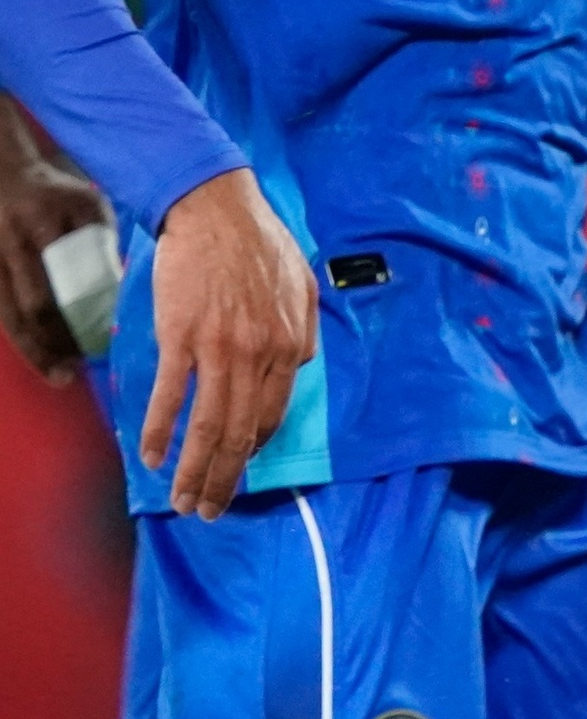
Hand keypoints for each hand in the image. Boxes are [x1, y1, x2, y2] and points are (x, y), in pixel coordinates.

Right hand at [0, 98, 110, 378]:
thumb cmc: (58, 195)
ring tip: (58, 374)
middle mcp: (12, 241)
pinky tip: (40, 356)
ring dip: (34, 347)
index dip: (78, 317)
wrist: (3, 173)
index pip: (63, 279)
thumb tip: (125, 295)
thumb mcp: (89, 208)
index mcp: (42, 222)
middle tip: (78, 367)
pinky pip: (1, 311)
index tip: (99, 343)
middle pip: (33, 304)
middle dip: (56, 341)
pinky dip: (20, 336)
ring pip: (10, 314)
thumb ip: (104, 245)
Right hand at [140, 167, 318, 517]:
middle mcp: (258, 358)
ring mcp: (218, 349)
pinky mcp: (180, 336)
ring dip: (194, 469)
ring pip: (209, 425)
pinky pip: (170, 395)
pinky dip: (159, 430)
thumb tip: (298, 369)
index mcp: (289, 350)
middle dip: (224, 478)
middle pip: (241, 434)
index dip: (252, 451)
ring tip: (183, 499)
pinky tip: (150, 455)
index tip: (237, 471)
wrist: (215, 208)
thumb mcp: (304, 292)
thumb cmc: (261, 245)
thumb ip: (304, 336)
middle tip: (208, 509)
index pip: (271, 418)